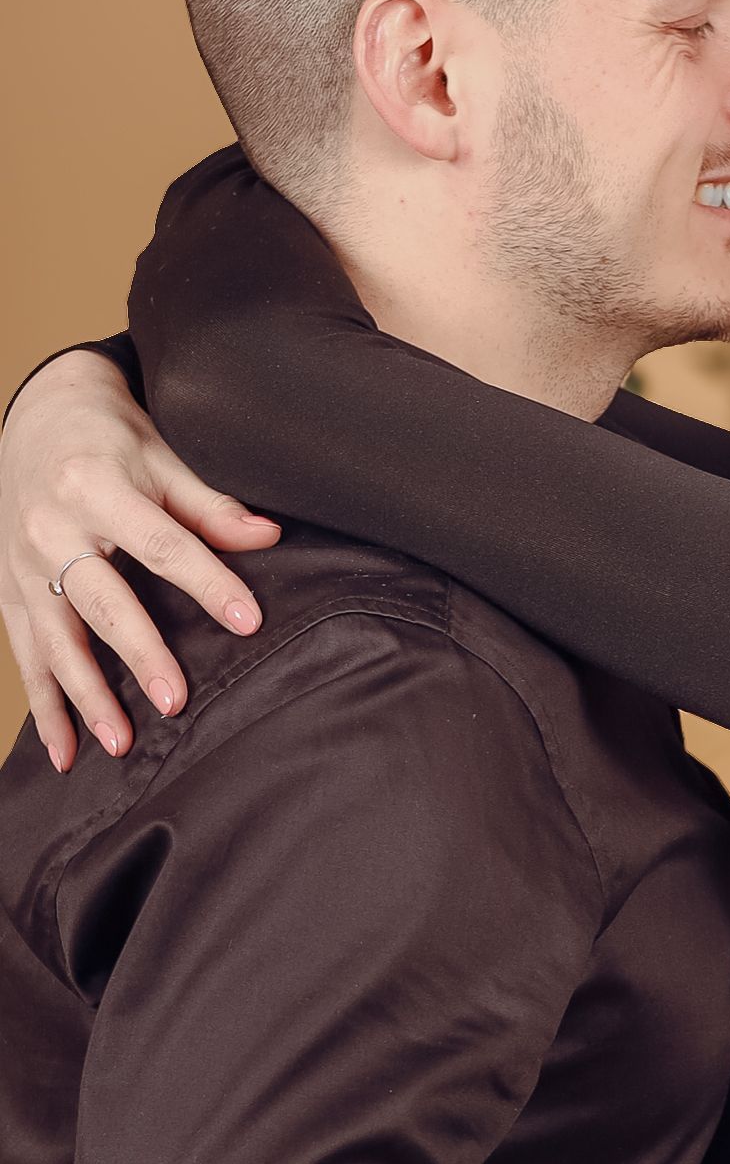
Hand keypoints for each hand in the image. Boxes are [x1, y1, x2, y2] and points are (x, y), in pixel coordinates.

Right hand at [0, 350, 281, 769]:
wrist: (38, 412)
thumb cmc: (112, 438)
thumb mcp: (163, 458)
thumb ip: (211, 506)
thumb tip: (269, 538)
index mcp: (96, 487)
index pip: (163, 545)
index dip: (208, 583)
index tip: (249, 621)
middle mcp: (50, 527)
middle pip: (101, 601)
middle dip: (139, 654)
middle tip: (177, 701)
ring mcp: (19, 562)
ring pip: (55, 638)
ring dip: (86, 696)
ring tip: (122, 741)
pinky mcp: (4, 589)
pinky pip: (25, 654)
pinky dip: (45, 706)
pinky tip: (67, 751)